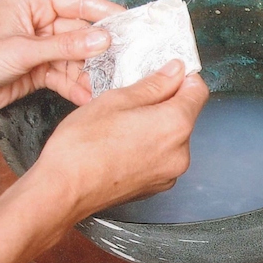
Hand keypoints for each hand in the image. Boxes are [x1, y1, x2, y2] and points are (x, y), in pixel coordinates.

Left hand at [0, 0, 123, 111]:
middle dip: (102, 54)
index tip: (132, 28)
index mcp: (34, 4)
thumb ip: (65, 46)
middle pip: (83, 35)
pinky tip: (88, 98)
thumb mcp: (23, 50)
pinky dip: (77, 88)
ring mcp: (43, 48)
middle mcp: (42, 23)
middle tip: (125, 65)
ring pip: (78, 60)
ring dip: (91, 76)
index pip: (80, 4)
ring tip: (107, 88)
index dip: (106, 15)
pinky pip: (66, 78)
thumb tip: (103, 40)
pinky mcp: (41, 71)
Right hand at [33, 59, 209, 221]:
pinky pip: (162, 157)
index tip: (168, 72)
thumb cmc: (83, 146)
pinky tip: (123, 144)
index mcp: (175, 125)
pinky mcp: (158, 185)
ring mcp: (171, 173)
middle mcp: (181, 152)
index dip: (184, 77)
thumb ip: (153, 84)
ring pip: (172, 138)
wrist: (64, 190)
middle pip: (185, 116)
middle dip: (165, 103)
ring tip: (122, 125)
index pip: (198, 91)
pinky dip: (150, 147)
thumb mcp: (116, 100)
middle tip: (134, 98)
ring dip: (156, 126)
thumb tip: (175, 71)